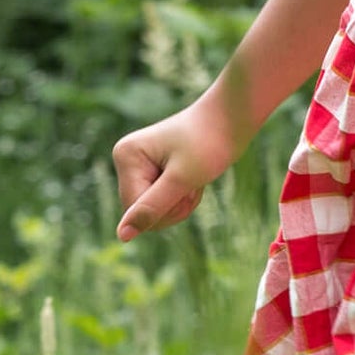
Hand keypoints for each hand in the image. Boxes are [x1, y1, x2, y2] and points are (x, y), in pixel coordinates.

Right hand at [111, 95, 240, 240]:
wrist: (232, 119)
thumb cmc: (210, 143)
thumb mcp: (182, 180)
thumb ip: (152, 207)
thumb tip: (122, 235)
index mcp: (126, 155)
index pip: (134, 208)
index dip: (165, 210)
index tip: (189, 187)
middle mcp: (126, 158)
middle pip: (141, 211)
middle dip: (173, 206)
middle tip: (194, 185)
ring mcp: (139, 165)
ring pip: (154, 210)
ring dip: (180, 203)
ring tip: (196, 181)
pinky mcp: (152, 170)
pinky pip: (162, 201)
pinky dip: (183, 197)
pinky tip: (194, 180)